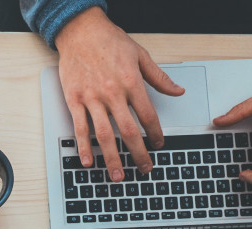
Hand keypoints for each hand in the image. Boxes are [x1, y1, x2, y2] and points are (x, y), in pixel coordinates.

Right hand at [55, 7, 184, 180]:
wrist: (80, 31)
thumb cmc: (109, 41)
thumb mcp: (140, 55)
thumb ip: (159, 78)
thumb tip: (178, 91)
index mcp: (131, 82)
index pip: (148, 115)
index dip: (156, 133)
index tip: (159, 145)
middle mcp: (112, 93)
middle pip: (129, 131)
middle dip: (138, 153)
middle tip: (144, 168)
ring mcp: (91, 98)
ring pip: (105, 135)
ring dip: (112, 158)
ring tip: (118, 175)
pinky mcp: (74, 100)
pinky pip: (80, 128)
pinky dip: (84, 147)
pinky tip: (88, 161)